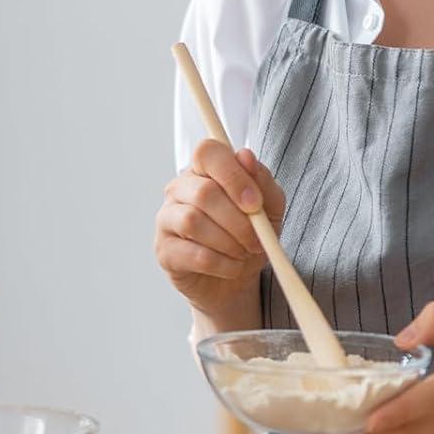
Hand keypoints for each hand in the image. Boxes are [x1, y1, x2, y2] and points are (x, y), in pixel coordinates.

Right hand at [154, 141, 285, 317]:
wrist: (235, 281)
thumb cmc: (248, 235)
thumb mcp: (269, 208)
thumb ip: (262, 181)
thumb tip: (245, 156)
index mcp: (204, 170)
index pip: (208, 152)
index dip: (233, 175)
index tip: (254, 203)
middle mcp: (179, 189)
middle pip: (204, 193)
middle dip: (238, 221)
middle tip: (257, 240)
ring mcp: (167, 219)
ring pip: (194, 222)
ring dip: (229, 243)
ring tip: (243, 253)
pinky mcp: (164, 251)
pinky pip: (194, 255)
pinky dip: (222, 264)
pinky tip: (231, 266)